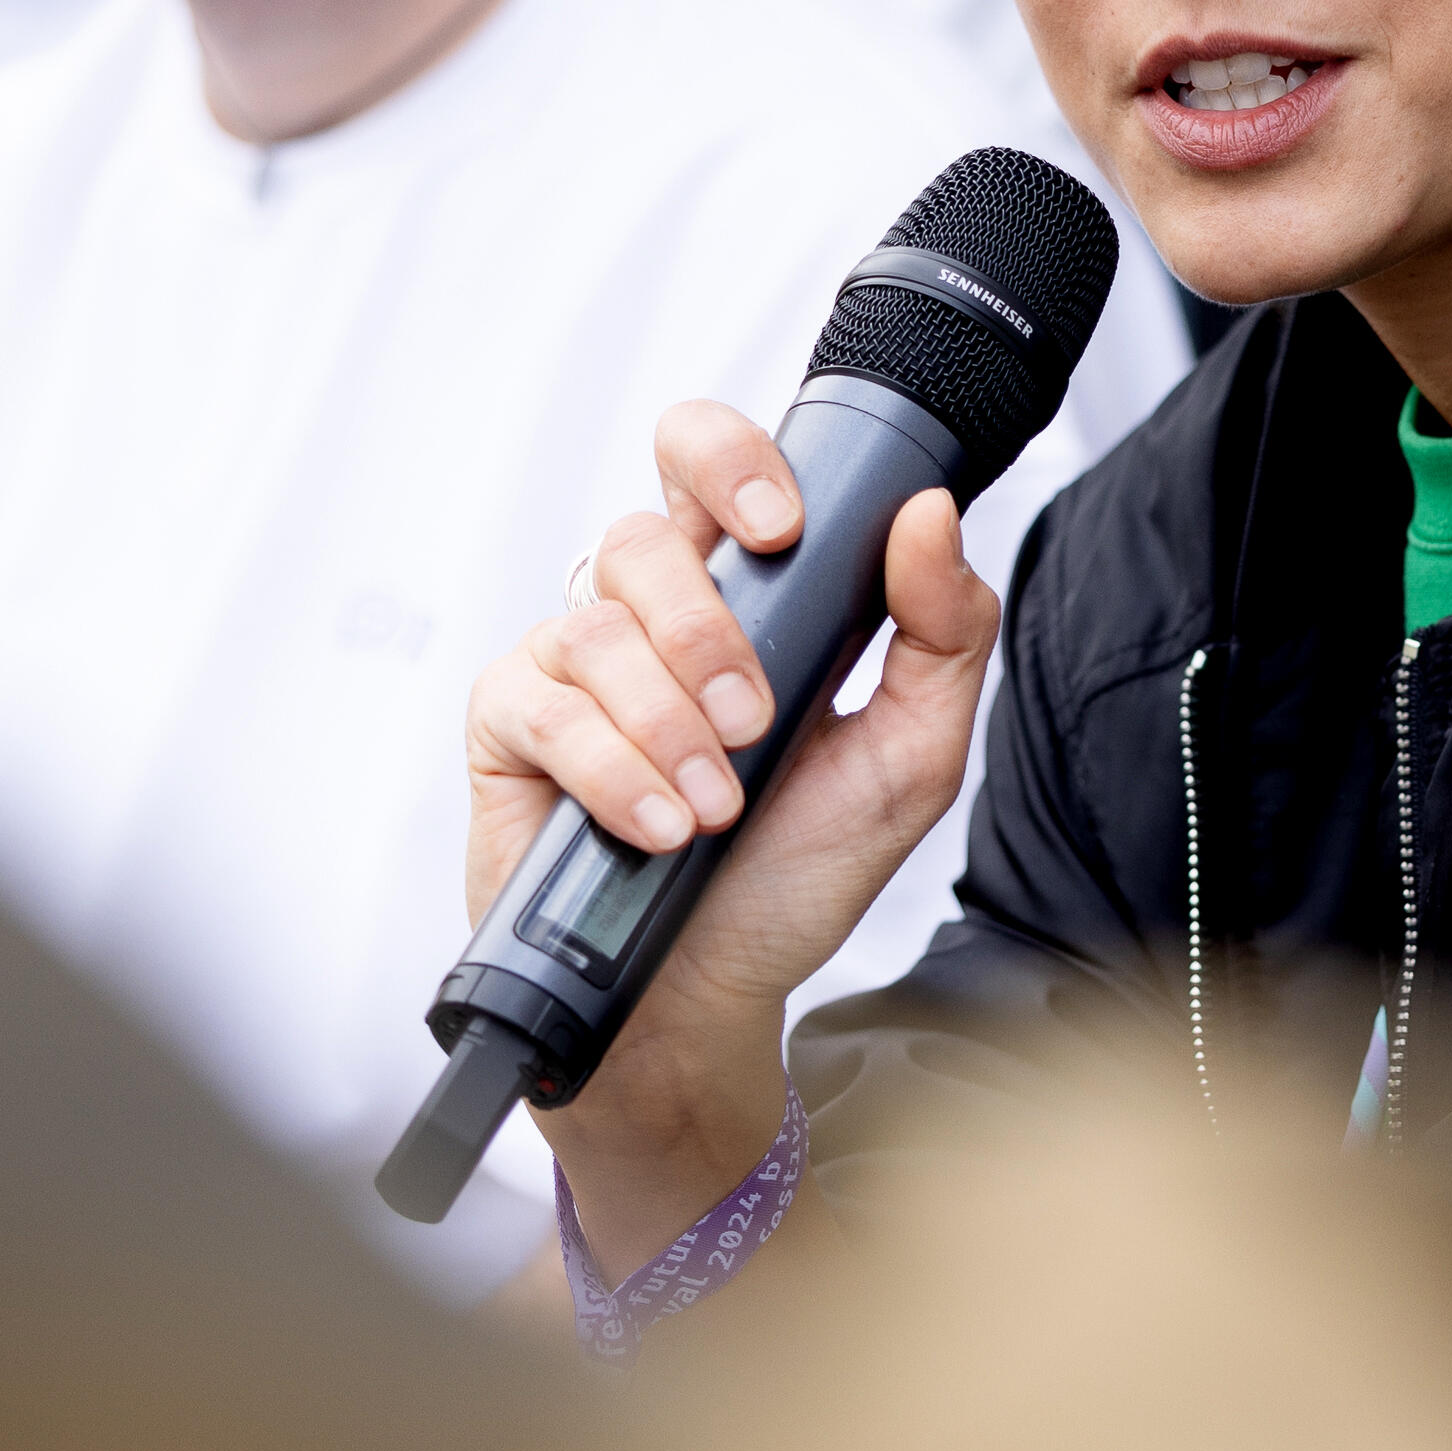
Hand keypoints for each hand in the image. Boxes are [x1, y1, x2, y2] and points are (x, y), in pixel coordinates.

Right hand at [462, 399, 1000, 1265]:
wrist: (714, 990)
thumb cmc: (800, 865)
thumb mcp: (910, 755)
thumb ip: (942, 633)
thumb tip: (928, 514)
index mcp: (738, 588)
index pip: (706, 460)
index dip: (730, 460)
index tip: (782, 526)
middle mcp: (643, 610)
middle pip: (641, 535)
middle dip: (707, 632)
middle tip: (755, 722)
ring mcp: (568, 664)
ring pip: (597, 625)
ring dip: (671, 724)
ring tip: (715, 808)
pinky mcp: (509, 728)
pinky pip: (547, 710)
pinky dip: (614, 773)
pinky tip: (659, 829)